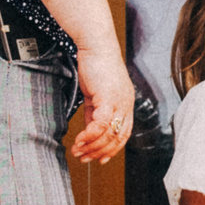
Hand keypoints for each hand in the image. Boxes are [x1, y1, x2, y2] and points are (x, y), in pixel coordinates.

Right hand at [69, 46, 134, 163]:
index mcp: (126, 103)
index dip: (112, 149)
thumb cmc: (96, 64)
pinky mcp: (109, 98)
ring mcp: (120, 102)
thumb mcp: (96, 93)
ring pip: (109, 134)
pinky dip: (89, 136)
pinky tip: (79, 140)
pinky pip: (100, 124)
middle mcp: (126, 104)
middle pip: (118, 138)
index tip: (99, 158)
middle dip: (100, 152)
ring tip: (78, 151)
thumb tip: (90, 130)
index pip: (123, 134)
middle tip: (85, 159)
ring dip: (92, 146)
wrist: (96, 45)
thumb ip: (94, 112)